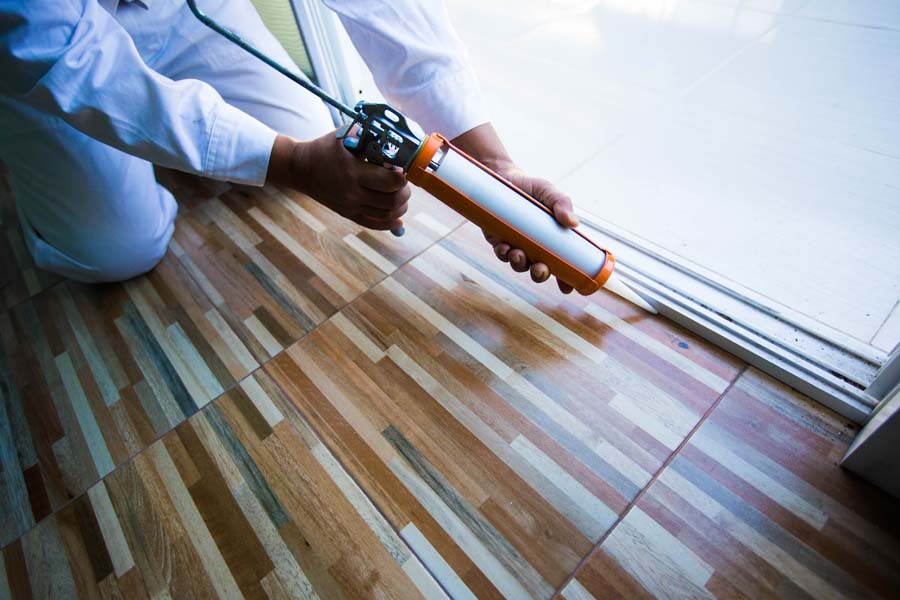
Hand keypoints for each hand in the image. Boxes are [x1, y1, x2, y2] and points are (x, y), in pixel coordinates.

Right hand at [267, 131, 409, 230]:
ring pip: (387, 215)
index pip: (390, 181)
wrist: (300, 168)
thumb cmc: (326, 148)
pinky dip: (389, 224)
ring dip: (401, 206)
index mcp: (353, 172)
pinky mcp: (347, 214)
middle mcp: (352, 193)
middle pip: (392, 200)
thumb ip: (371, 136)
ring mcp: (350, 206)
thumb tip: (396, 140)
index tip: (401, 168)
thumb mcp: (346, 135)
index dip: (402, 175)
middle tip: (403, 181)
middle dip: (404, 191)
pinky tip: (399, 221)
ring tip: (402, 195)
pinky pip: (373, 225)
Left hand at [452, 123, 578, 293]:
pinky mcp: (497, 239)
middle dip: (540, 275)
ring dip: (519, 264)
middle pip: (540, 270)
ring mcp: (516, 243)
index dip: (566, 279)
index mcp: (551, 238)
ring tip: (518, 254)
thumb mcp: (548, 191)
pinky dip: (503, 253)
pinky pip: (502, 253)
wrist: (501, 175)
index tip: (568, 288)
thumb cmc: (529, 185)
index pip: (562, 263)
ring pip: (519, 264)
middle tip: (540, 269)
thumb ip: (561, 203)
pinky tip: (503, 247)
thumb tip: (573, 223)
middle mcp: (534, 245)